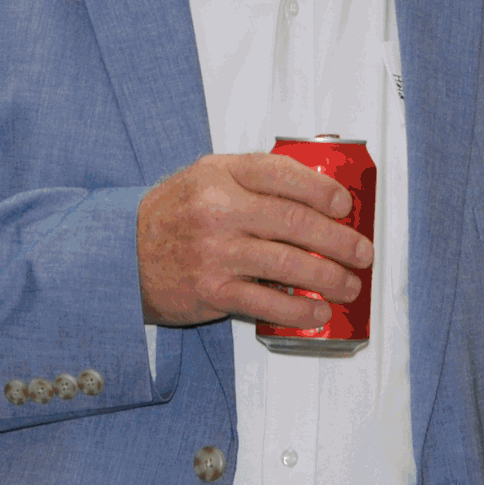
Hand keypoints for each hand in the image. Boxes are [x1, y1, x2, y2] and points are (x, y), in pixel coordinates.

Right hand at [137, 153, 372, 330]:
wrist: (120, 256)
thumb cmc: (173, 215)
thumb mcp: (207, 177)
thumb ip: (254, 178)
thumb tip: (316, 193)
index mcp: (222, 174)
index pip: (283, 174)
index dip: (322, 189)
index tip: (346, 206)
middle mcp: (219, 210)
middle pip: (294, 221)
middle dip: (338, 239)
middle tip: (363, 252)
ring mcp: (215, 252)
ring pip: (287, 263)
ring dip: (328, 276)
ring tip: (349, 284)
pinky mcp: (211, 290)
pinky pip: (265, 301)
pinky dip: (298, 308)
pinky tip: (318, 310)